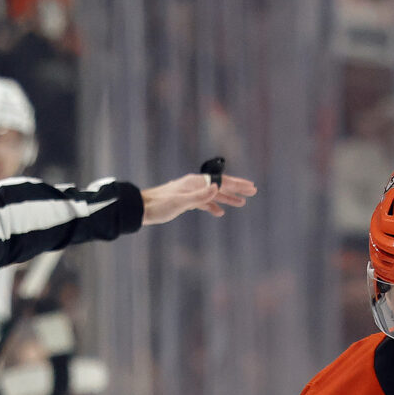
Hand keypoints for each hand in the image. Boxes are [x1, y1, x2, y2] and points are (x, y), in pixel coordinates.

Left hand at [142, 170, 257, 225]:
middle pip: (219, 185)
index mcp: (195, 183)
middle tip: (253, 192)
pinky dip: (213, 206)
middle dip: (236, 189)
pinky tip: (219, 213)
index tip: (251, 188)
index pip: (221, 182)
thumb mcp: (180, 202)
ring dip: (227, 198)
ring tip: (241, 204)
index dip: (237, 185)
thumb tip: (216, 186)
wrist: (141, 209)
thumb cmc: (159, 206)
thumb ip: (199, 196)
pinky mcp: (185, 201)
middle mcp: (194, 185)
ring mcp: (190, 192)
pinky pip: (204, 202)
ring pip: (213, 194)